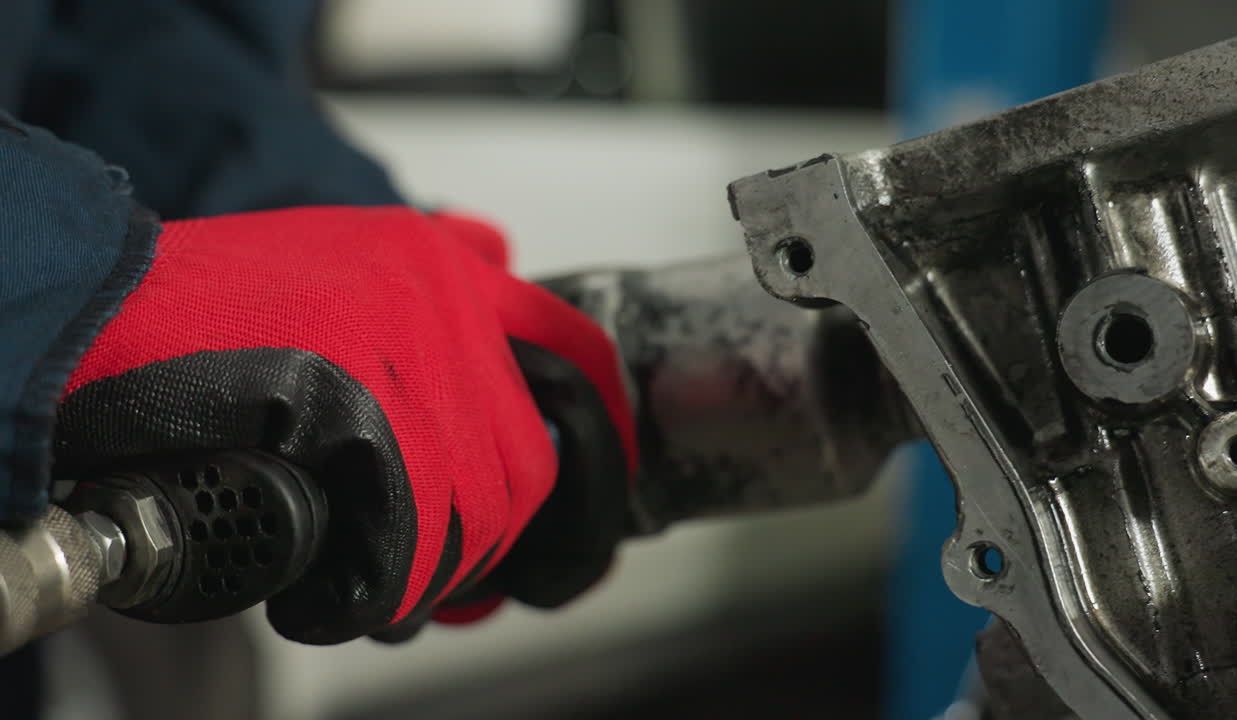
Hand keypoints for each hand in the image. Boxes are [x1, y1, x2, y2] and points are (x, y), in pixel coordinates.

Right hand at [55, 206, 634, 643]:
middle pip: (527, 465)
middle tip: (433, 544)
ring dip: (424, 561)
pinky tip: (330, 568)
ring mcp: (413, 370)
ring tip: (360, 552)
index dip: (594, 426)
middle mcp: (444, 308)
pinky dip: (377, 584)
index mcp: (439, 266)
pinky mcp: (368, 437)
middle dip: (487, 526)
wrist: (92, 327)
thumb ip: (425, 308)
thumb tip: (505, 348)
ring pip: (477, 516)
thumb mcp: (334, 270)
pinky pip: (412, 554)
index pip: (575, 354)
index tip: (590, 473)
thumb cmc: (197, 317)